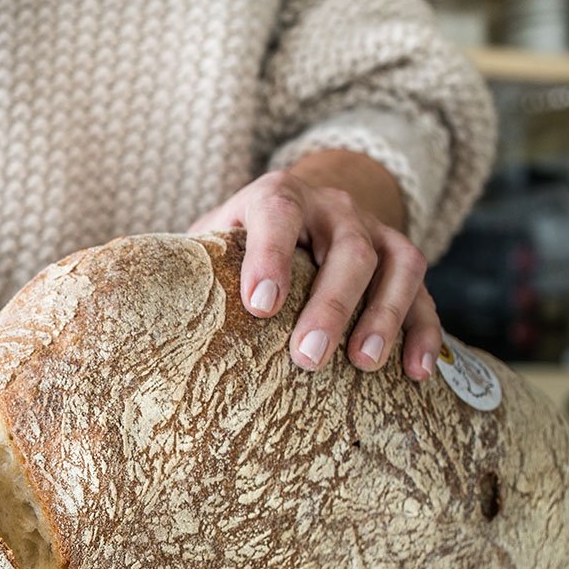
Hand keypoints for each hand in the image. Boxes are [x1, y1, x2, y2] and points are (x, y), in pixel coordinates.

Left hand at [190, 150, 439, 380]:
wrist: (302, 207)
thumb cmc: (240, 240)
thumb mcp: (213, 239)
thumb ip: (192, 265)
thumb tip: (142, 308)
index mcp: (278, 196)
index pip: (277, 213)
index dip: (271, 257)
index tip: (260, 306)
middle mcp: (334, 208)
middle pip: (347, 248)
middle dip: (330, 304)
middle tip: (306, 358)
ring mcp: (376, 231)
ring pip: (398, 264)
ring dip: (384, 316)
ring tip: (363, 364)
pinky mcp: (404, 262)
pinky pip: (426, 293)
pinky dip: (425, 333)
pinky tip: (416, 373)